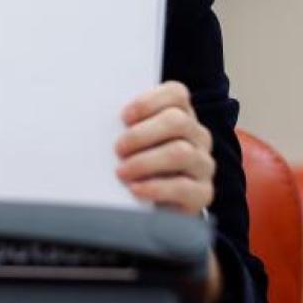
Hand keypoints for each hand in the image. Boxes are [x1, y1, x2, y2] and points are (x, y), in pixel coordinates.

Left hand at [114, 81, 214, 214]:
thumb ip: (124, 128)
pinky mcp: (202, 193)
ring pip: (181, 153)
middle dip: (142, 134)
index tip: (123, 117)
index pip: (176, 94)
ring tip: (122, 172)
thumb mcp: (131, 143)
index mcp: (181, 114)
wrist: (153, 207)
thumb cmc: (137, 165)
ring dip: (146, 161)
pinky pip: (183, 187)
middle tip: (118, 149)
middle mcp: (198, 136)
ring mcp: (203, 164)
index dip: (149, 102)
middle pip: (177, 122)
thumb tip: (98, 122)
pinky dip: (155, 188)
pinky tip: (135, 189)